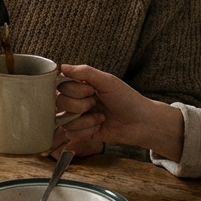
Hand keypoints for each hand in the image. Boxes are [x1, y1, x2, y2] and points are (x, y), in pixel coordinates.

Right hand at [51, 65, 184, 160]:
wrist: (141, 122)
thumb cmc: (127, 99)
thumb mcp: (107, 81)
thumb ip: (84, 72)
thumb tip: (62, 66)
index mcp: (81, 86)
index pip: (61, 86)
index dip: (75, 90)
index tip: (91, 90)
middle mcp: (77, 101)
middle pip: (59, 103)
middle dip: (80, 106)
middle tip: (96, 103)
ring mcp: (79, 118)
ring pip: (64, 121)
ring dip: (85, 120)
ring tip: (101, 118)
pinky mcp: (82, 133)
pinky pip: (71, 134)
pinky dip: (86, 132)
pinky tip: (99, 127)